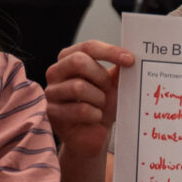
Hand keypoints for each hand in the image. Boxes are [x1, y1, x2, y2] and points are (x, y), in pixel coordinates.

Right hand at [44, 41, 132, 174]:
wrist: (94, 133)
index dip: (110, 52)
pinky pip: (80, 110)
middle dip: (101, 77)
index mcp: (69, 58)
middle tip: (109, 90)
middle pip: (78, 61)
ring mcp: (50, 92)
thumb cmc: (102, 104)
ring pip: (79, 87)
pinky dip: (95, 115)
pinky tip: (95, 118)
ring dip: (99, 99)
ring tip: (100, 106)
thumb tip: (131, 54)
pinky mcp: (51, 113)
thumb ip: (119, 68)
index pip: (88, 47)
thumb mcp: (113, 84)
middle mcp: (55, 72)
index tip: (130, 60)